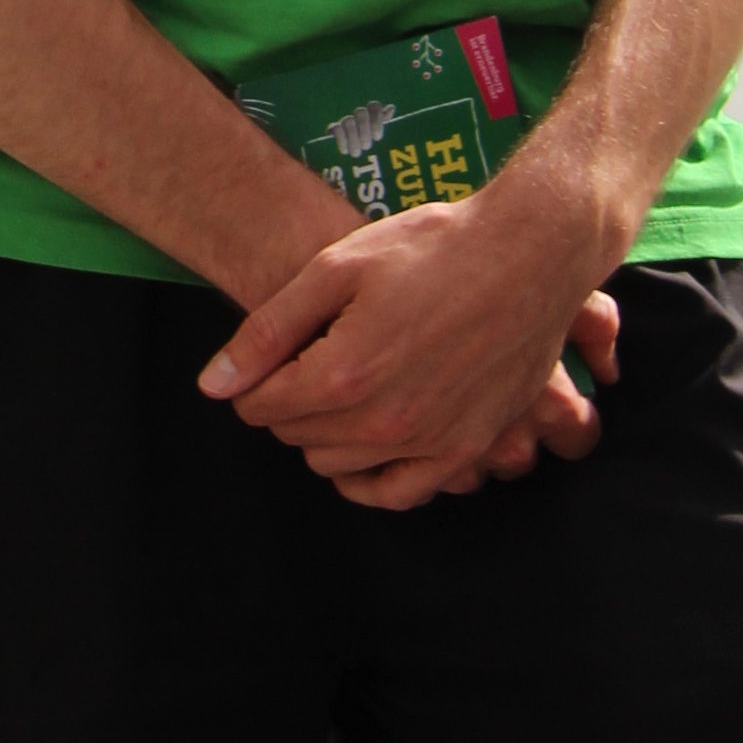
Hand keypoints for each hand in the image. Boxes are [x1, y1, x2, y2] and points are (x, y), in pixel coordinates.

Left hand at [199, 193, 620, 513]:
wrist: (529, 253)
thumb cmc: (431, 248)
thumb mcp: (336, 268)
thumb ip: (268, 331)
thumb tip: (213, 387)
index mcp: (344, 373)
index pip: (262, 406)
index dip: (252, 382)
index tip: (265, 361)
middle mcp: (385, 419)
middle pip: (297, 436)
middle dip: (285, 405)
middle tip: (304, 365)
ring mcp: (430, 440)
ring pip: (339, 467)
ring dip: (324, 436)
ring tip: (338, 391)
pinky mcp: (468, 447)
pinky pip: (403, 493)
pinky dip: (373, 482)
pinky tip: (363, 453)